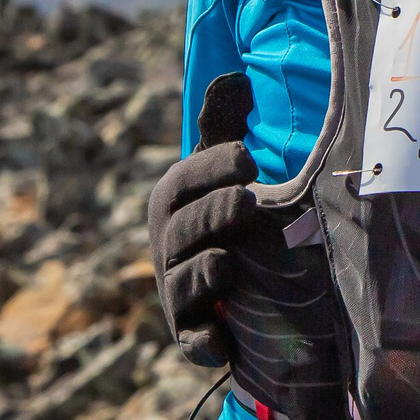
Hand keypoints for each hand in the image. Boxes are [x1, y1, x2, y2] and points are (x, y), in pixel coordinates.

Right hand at [146, 71, 276, 367]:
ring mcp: (178, 292)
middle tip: (249, 200)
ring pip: (182, 283)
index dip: (213, 167)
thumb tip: (235, 76)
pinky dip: (204, 342)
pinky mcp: (194, 333)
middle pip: (181, 230)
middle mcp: (168, 246)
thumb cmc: (227, 213)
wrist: (235, 287)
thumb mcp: (227, 170)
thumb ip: (225, 128)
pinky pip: (192, 341)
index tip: (251, 158)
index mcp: (175, 201)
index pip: (185, 180)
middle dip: (213, 214)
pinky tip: (223, 342)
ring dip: (204, 272)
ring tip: (231, 263)